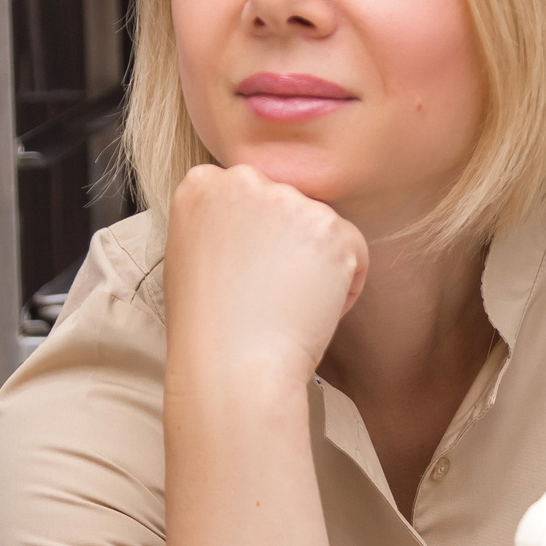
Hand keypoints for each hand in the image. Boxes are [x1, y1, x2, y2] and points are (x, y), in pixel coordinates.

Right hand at [163, 162, 368, 387]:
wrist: (232, 364)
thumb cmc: (209, 328)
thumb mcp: (191, 258)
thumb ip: (221, 224)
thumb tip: (256, 225)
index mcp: (201, 186)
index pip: (248, 197)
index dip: (254, 241)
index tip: (244, 275)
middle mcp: (243, 181)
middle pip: (287, 207)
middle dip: (288, 248)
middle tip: (267, 294)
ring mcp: (288, 200)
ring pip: (321, 228)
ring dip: (317, 267)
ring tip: (285, 306)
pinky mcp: (330, 227)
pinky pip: (354, 252)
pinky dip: (345, 287)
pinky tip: (310, 310)